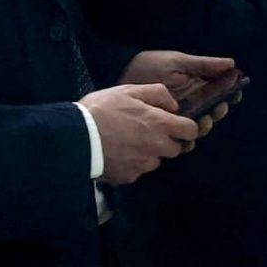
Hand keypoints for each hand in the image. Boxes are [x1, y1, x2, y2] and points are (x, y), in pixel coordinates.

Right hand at [81, 84, 197, 184]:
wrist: (75, 137)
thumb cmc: (102, 109)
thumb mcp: (129, 90)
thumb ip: (157, 94)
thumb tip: (173, 105)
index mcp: (160, 124)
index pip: (191, 131)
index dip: (187, 127)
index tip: (178, 124)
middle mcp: (156, 147)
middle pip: (176, 149)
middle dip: (167, 141)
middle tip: (148, 131)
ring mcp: (144, 164)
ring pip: (157, 160)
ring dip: (150, 152)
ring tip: (129, 141)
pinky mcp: (130, 176)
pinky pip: (139, 170)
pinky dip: (133, 163)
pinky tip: (118, 152)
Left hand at [118, 51, 237, 149]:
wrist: (121, 74)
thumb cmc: (150, 65)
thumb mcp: (178, 62)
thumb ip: (204, 65)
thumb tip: (231, 64)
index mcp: (194, 86)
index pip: (217, 93)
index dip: (228, 95)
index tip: (235, 94)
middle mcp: (188, 104)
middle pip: (211, 112)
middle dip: (218, 112)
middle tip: (219, 109)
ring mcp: (176, 118)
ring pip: (198, 127)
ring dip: (206, 126)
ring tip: (204, 120)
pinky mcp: (163, 129)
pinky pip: (179, 139)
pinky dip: (187, 139)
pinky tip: (188, 135)